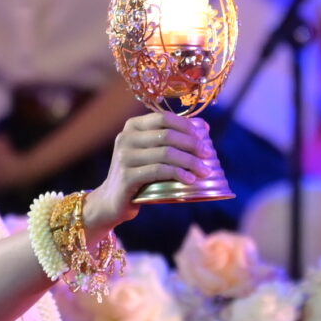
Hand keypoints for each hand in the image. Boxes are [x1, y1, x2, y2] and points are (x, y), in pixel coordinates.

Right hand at [84, 114, 215, 234]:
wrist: (113, 201)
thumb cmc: (139, 174)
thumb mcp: (151, 153)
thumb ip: (170, 140)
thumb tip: (204, 127)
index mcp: (132, 127)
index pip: (164, 118)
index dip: (186, 126)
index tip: (204, 138)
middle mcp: (125, 138)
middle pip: (167, 136)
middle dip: (192, 144)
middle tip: (208, 155)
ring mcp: (124, 157)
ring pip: (165, 154)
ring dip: (189, 162)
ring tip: (204, 171)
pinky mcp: (126, 177)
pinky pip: (158, 171)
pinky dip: (178, 174)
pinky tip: (190, 180)